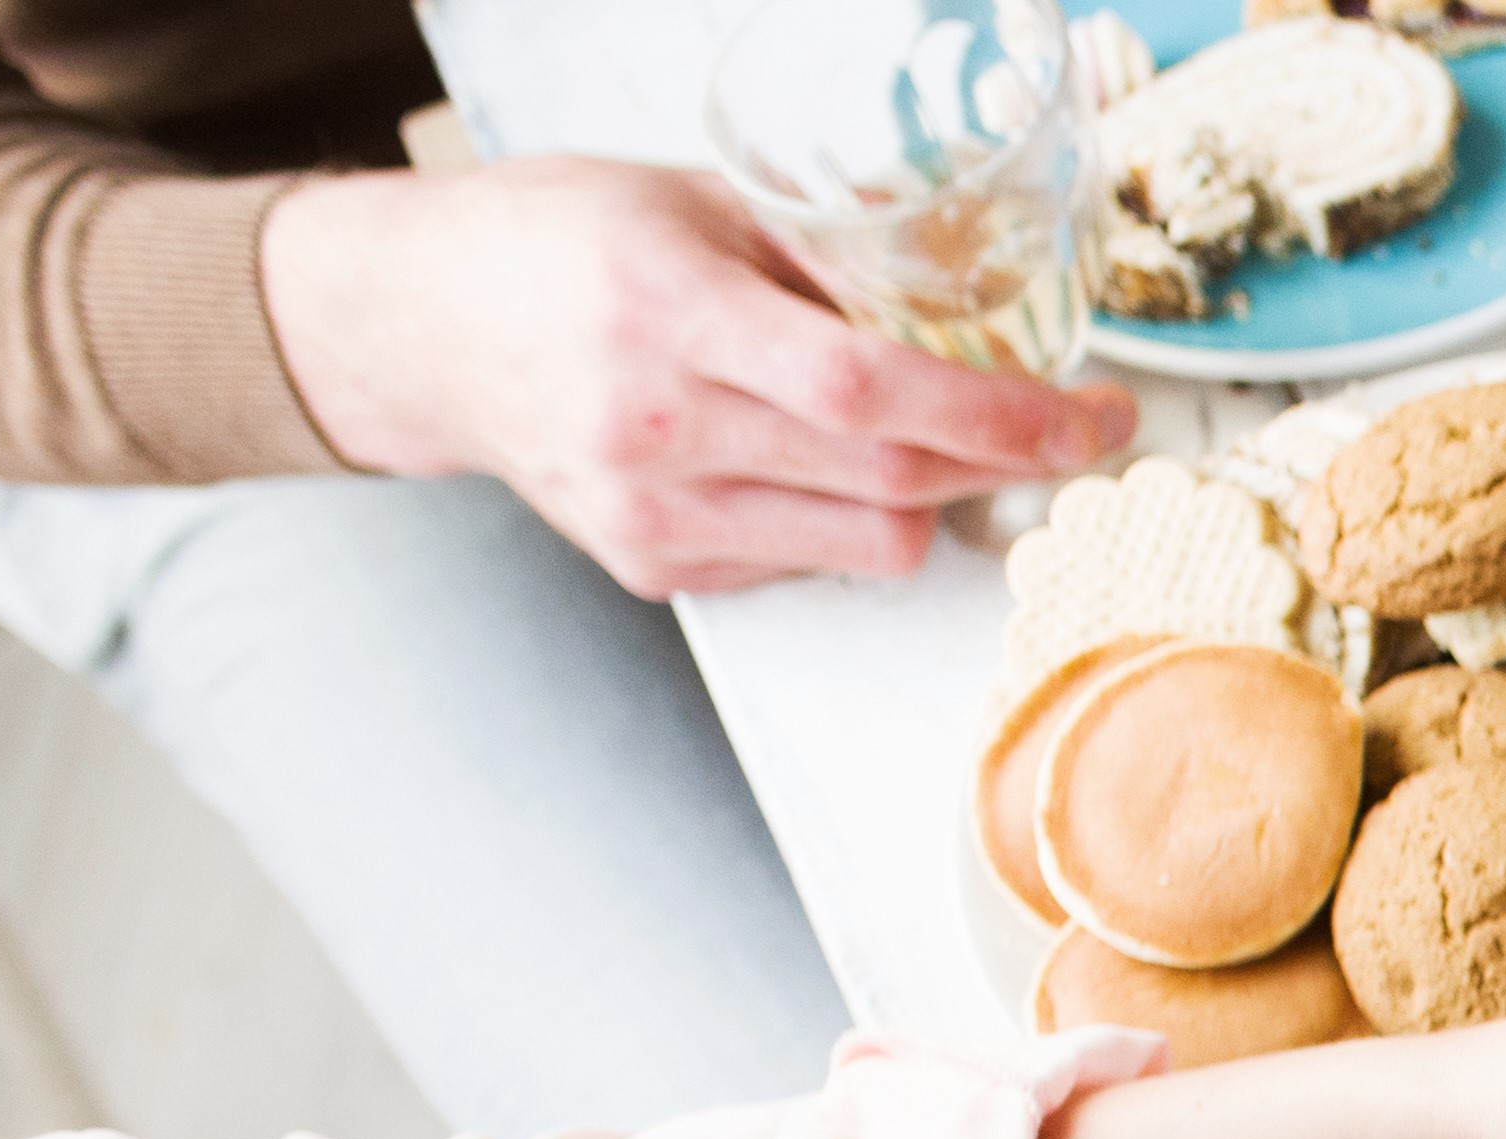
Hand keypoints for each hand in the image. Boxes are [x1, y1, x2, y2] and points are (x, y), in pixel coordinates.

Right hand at [260, 161, 1127, 595]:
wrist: (415, 325)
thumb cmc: (554, 244)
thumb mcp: (693, 204)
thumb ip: (827, 255)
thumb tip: (974, 296)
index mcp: (668, 313)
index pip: (872, 390)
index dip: (1002, 415)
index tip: (1090, 416)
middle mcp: (656, 427)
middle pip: (890, 478)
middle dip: (1004, 460)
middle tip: (1064, 426)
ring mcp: (650, 512)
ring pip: (868, 542)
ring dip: (929, 493)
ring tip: (927, 433)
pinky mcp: (653, 567)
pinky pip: (807, 562)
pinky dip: (843, 518)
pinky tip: (807, 460)